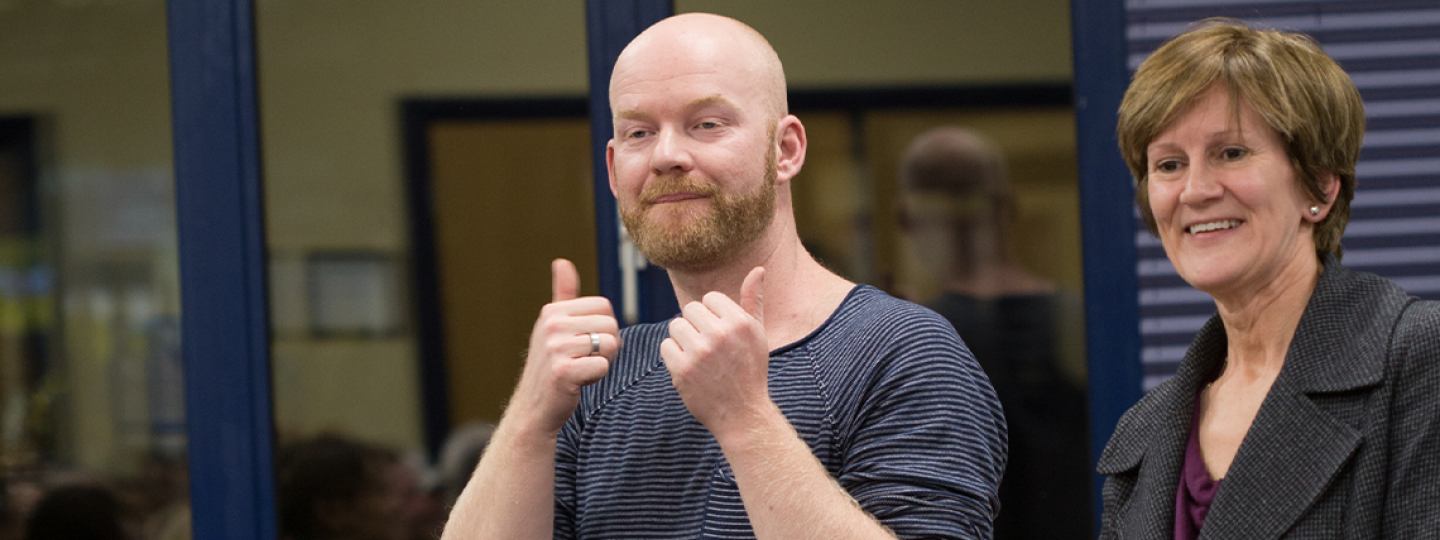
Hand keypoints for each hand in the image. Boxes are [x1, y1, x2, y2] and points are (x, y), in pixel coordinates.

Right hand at [508, 259, 619, 435]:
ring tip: (581, 370)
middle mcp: (551, 325)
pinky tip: (578, 382)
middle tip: (584, 360)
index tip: (584, 344)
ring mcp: (555, 348)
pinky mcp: (563, 371)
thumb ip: (563, 294)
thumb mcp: (554, 327)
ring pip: (609, 345)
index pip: (604, 307)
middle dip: (607, 346)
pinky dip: (596, 378)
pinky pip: (603, 366)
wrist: (535, 408)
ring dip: (603, 362)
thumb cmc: (551, 366)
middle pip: (610, 325)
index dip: (603, 328)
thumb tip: (562, 261)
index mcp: (552, 311)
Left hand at [660, 266, 770, 436]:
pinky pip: (666, 347)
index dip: (712, 315)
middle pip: (689, 309)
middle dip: (696, 325)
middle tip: (708, 347)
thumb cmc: (751, 371)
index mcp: (741, 322)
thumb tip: (758, 269)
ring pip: (675, 326)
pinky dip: (673, 356)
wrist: (743, 414)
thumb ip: (754, 300)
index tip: (720, 334)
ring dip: (683, 340)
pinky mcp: (682, 370)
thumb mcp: (758, 335)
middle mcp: (720, 334)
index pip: (709, 298)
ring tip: (699, 357)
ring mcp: (699, 353)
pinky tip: (689, 368)